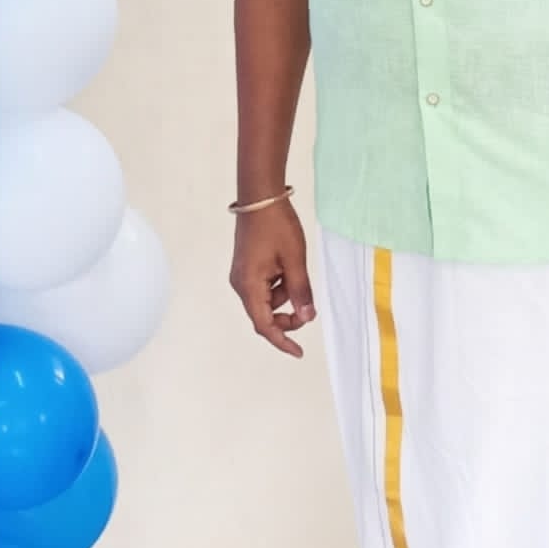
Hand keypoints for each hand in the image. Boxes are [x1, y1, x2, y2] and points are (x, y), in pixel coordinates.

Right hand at [230, 199, 315, 358]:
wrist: (260, 195)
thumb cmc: (277, 225)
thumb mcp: (295, 259)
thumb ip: (300, 291)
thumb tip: (307, 318)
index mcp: (249, 285)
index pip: (264, 325)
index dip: (282, 341)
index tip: (299, 352)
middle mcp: (241, 284)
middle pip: (264, 314)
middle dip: (287, 316)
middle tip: (308, 307)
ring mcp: (242, 274)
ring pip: (266, 299)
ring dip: (285, 295)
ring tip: (297, 271)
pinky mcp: (246, 265)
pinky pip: (264, 285)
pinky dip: (279, 284)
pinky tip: (288, 266)